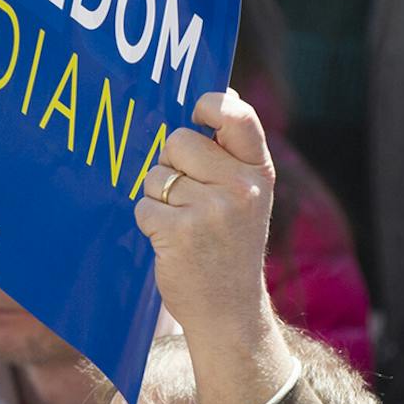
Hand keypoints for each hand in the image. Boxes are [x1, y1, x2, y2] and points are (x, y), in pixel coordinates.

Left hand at [135, 90, 276, 343]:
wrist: (230, 311)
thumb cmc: (231, 248)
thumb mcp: (249, 197)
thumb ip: (233, 152)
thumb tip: (219, 93)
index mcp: (259, 174)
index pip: (237, 116)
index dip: (210, 105)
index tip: (197, 113)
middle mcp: (241, 188)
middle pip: (179, 141)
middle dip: (172, 163)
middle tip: (188, 197)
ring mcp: (211, 211)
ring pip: (156, 175)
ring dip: (158, 197)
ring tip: (183, 224)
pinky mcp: (179, 232)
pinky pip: (144, 206)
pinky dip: (149, 223)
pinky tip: (171, 242)